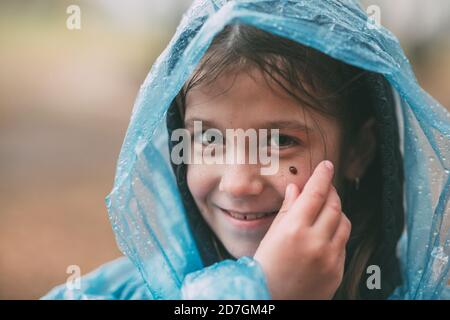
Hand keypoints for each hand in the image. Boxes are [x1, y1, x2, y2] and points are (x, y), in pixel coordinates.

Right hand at [254, 160, 350, 299]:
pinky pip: (343, 243)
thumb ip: (287, 209)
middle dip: (331, 191)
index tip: (327, 165)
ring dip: (337, 212)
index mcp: (294, 230)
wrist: (271, 299)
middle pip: (334, 205)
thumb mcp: (271, 235)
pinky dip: (336, 233)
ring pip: (344, 223)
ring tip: (324, 211)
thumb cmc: (265, 267)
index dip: (322, 176)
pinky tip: (324, 235)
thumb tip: (296, 188)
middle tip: (326, 186)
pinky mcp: (337, 271)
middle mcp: (315, 242)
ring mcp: (330, 258)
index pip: (315, 193)